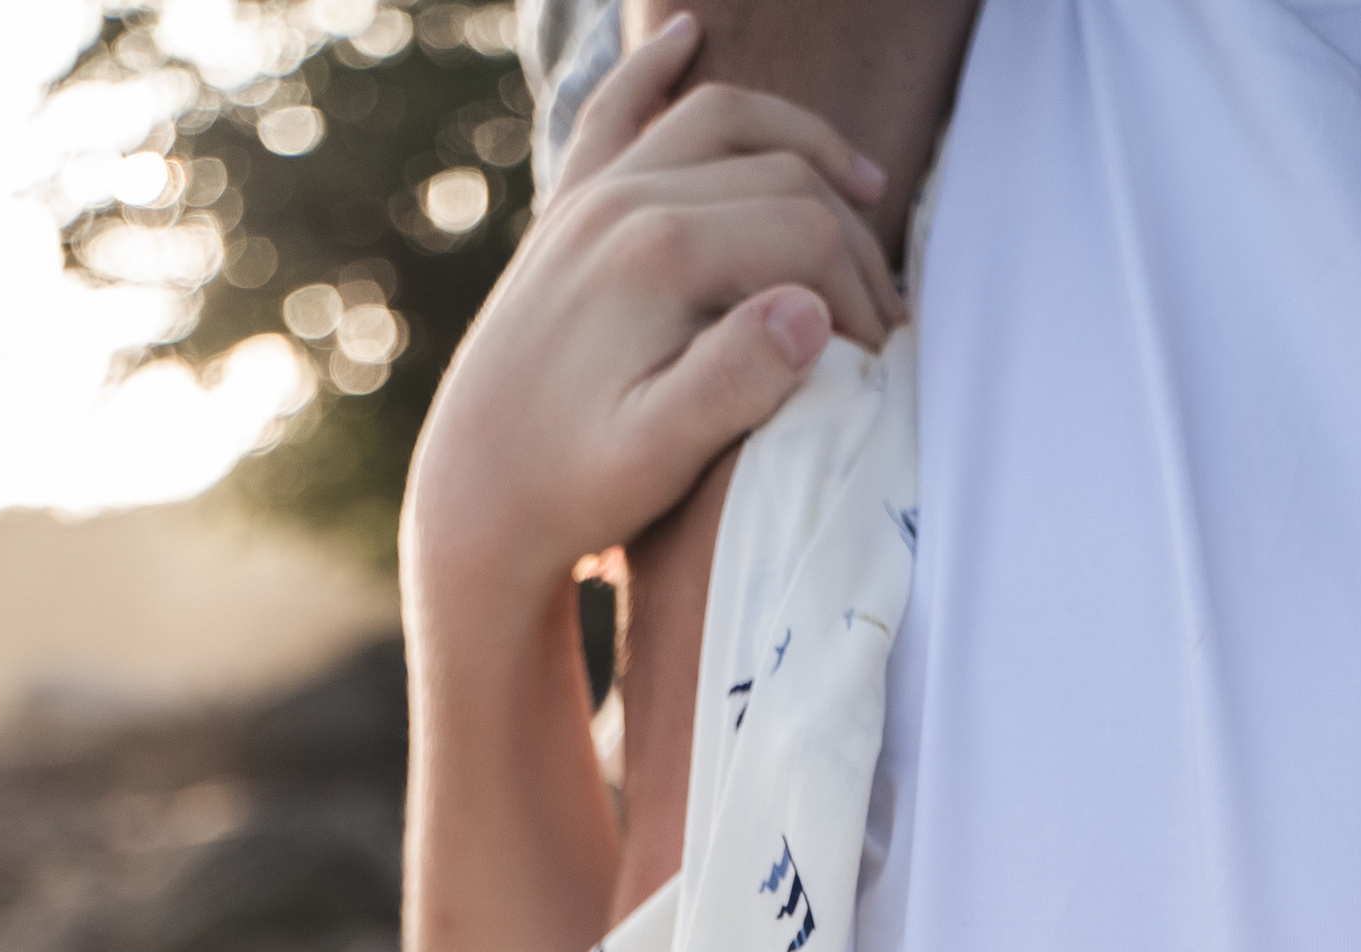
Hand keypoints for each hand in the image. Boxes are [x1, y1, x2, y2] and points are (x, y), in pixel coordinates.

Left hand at [408, 15, 899, 611]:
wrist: (475, 497)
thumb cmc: (575, 489)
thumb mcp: (660, 456)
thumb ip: (735, 381)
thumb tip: (812, 311)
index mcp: (661, 254)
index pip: (805, 233)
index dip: (861, 294)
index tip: (883, 362)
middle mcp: (626, 198)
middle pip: (779, 174)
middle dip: (849, 238)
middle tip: (885, 312)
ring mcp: (593, 194)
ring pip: (721, 120)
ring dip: (798, 141)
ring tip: (860, 187)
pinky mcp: (568, 208)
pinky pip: (617, 110)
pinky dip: (656, 70)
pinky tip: (688, 39)